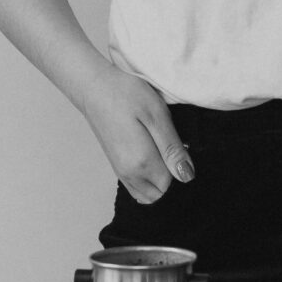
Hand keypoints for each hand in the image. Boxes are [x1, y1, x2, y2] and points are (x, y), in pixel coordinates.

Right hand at [81, 63, 194, 203]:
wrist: (95, 87)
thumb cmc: (126, 95)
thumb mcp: (157, 115)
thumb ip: (172, 148)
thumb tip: (187, 176)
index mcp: (141, 162)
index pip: (172, 183)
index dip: (181, 167)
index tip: (179, 147)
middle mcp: (129, 174)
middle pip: (160, 193)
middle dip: (171, 178)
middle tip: (172, 150)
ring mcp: (120, 172)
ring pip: (148, 193)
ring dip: (159, 180)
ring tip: (162, 151)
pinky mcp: (116, 166)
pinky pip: (136, 186)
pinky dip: (147, 179)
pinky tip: (151, 155)